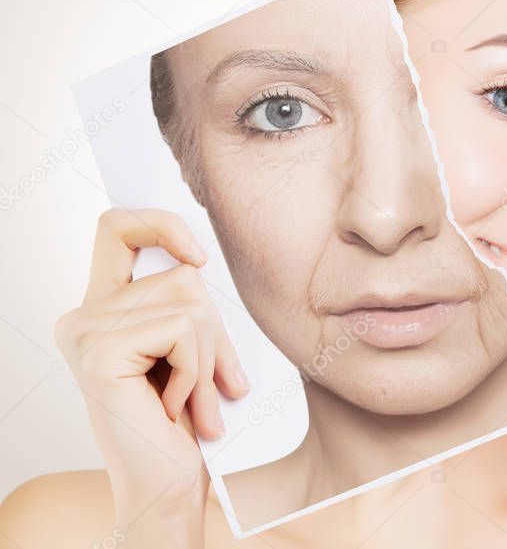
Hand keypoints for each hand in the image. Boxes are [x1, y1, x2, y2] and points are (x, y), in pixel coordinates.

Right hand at [54, 208, 250, 547]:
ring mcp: (85, 332)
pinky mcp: (98, 352)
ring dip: (209, 358)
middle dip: (216, 331)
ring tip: (194, 401)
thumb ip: (188, 304)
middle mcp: (83, 315)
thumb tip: (201, 260)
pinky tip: (174, 407)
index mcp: (103, 308)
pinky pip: (181, 330)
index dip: (160, 224)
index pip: (117, 228)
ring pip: (190, 303)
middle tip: (218, 384)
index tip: (199, 256)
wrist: (167, 486)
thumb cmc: (185, 421)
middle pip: (181, 275)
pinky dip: (196, 371)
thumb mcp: (191, 349)